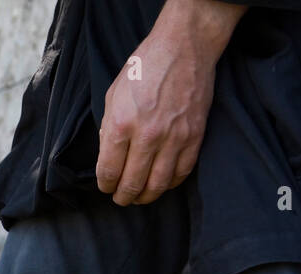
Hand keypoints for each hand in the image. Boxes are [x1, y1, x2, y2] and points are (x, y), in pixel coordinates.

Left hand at [96, 0, 243, 205]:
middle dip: (123, 197)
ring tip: (139, 197)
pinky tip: (162, 183)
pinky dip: (170, 183)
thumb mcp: (113, 96)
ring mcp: (174, 137)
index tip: (106, 187)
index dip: (105, 185)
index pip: (109, 171)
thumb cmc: (145, 68)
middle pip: (132, 183)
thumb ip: (109, 129)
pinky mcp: (195, 135)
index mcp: (121, 125)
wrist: (184, 47)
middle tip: (120, 199)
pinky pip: (182, 171)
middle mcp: (147, 135)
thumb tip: (108, 157)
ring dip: (146, 196)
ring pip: (158, 184)